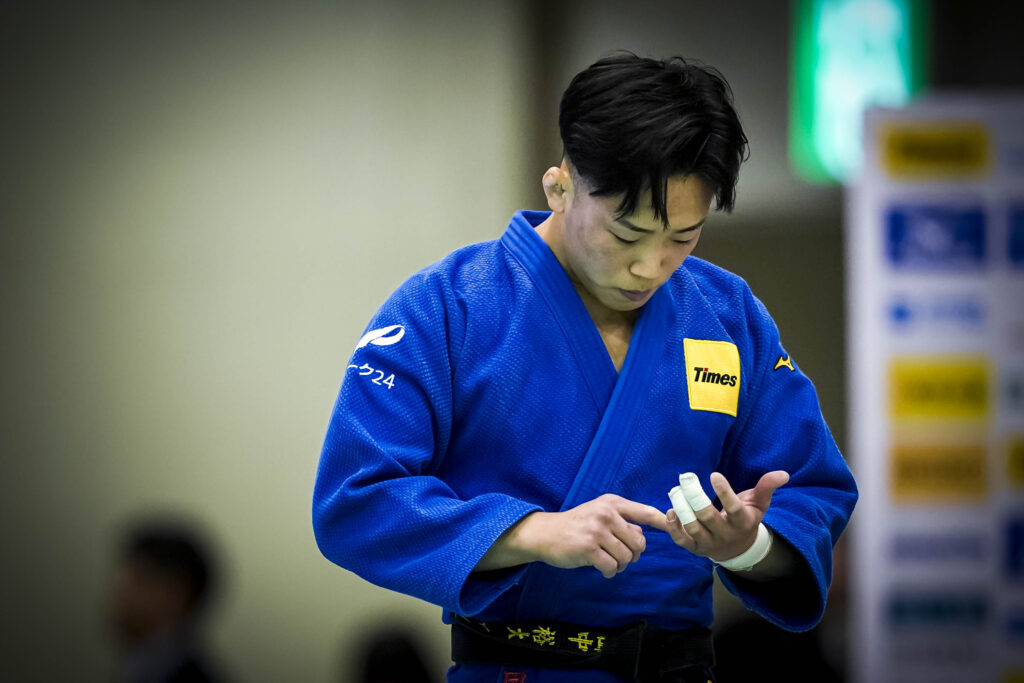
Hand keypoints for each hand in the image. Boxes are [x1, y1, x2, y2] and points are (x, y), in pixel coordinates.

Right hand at [478, 494, 667, 577]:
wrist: (545, 534)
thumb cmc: (575, 525)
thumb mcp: (598, 513)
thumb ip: (621, 521)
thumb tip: (642, 537)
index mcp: (612, 503)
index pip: (645, 512)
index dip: (663, 522)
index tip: (676, 527)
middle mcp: (606, 513)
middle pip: (639, 542)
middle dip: (633, 555)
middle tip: (620, 557)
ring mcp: (597, 530)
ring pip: (626, 557)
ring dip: (620, 565)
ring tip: (608, 562)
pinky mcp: (589, 548)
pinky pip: (612, 567)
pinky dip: (609, 572)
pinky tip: (601, 569)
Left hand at [666, 470, 788, 561]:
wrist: (738, 550)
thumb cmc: (746, 518)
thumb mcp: (759, 504)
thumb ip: (767, 487)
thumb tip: (783, 473)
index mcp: (742, 522)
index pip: (734, 508)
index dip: (724, 492)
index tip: (714, 474)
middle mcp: (725, 534)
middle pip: (707, 517)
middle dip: (695, 497)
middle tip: (685, 478)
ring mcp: (708, 543)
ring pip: (692, 528)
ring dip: (681, 509)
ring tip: (675, 491)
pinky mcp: (694, 548)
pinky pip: (681, 540)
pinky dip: (673, 527)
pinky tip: (669, 510)